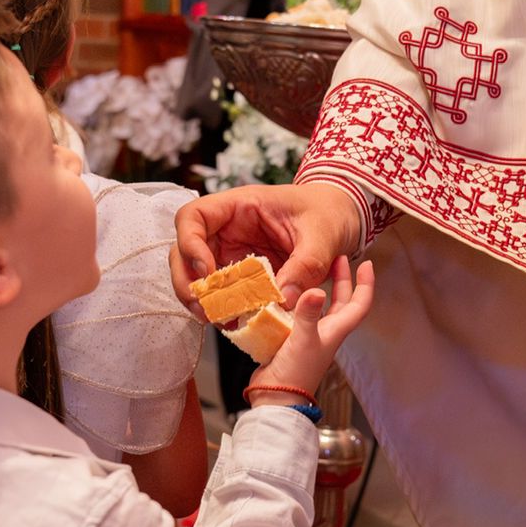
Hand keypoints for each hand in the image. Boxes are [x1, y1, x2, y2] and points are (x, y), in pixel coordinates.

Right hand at [173, 180, 362, 308]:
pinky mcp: (240, 271)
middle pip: (184, 249)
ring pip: (196, 273)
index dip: (190, 244)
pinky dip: (221, 306)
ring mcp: (231, 249)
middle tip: (203, 308)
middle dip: (186, 280)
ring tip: (215, 320)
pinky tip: (231, 322)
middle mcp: (227, 227)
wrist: (341, 221)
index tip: (207, 272)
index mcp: (240, 205)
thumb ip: (305, 266)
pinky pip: (220, 289)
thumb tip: (283, 299)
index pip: (192, 216)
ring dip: (200, 298)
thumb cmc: (329, 215)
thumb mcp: (323, 237)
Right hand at [250, 257, 375, 401]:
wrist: (276, 398)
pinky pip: (301, 314)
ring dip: (320, 288)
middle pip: (342, 302)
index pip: (359, 304)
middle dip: (342, 279)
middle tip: (337, 258)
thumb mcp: (303, 339)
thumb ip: (308, 314)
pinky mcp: (292, 339)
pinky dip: (298, 301)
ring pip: (321, 307)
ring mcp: (310, 336)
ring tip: (311, 270)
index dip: (366, 284)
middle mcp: (326, 331)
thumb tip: (317, 291)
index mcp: (335, 330)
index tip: (367, 264)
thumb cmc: (295, 372)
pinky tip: (288, 292)